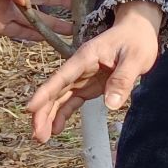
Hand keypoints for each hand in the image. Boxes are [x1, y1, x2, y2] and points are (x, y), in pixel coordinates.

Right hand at [26, 1, 162, 139]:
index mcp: (85, 58)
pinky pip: (71, 101)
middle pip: (55, 91)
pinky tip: (56, 129)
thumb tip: (111, 105)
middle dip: (43, 112)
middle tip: (38, 135)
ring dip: (49, 116)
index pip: (61, 77)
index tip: (30, 108)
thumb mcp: (135, 58)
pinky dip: (63, 114)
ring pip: (59, 98)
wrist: (138, 29)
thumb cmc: (137, 39)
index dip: (45, 93)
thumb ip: (123, 79)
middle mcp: (78, 68)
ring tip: (41, 138)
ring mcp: (82, 77)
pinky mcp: (88, 85)